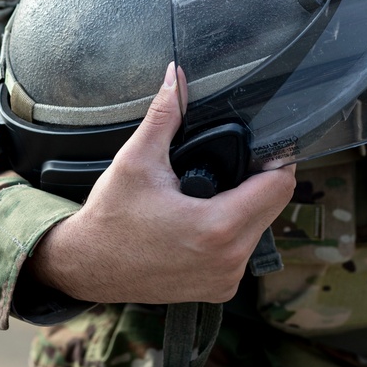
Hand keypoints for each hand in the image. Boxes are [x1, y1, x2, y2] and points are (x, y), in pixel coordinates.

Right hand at [25, 62, 296, 303]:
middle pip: (274, 206)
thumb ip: (166, 114)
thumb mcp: (137, 159)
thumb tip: (176, 76)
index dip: (278, 159)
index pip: (280, 185)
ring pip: (261, 228)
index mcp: (218, 226)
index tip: (266, 145)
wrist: (86, 267)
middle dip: (260, 181)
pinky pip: (244, 250)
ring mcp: (226, 279)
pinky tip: (208, 216)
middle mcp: (230, 259)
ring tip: (216, 189)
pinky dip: (234, 232)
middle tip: (235, 162)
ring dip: (248, 207)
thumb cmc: (110, 218)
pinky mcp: (219, 290)